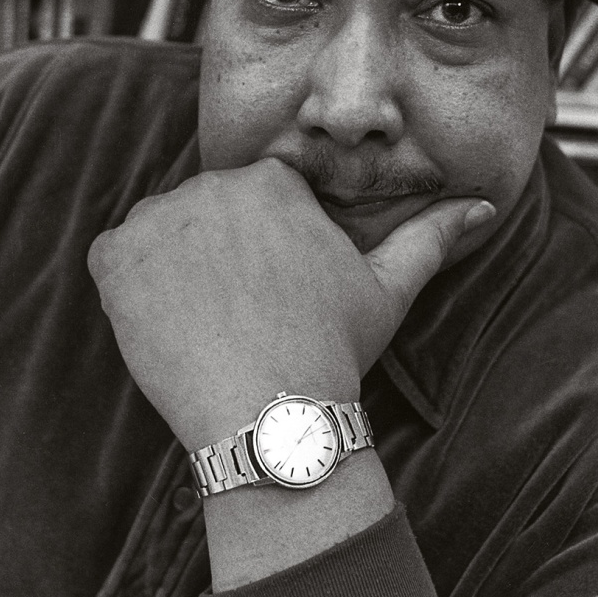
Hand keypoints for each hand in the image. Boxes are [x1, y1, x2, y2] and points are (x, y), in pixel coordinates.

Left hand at [87, 158, 493, 448]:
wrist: (269, 414)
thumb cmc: (332, 349)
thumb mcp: (388, 289)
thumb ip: (432, 236)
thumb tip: (483, 204)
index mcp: (272, 182)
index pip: (257, 202)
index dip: (263, 253)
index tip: (272, 296)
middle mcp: (210, 185)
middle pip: (206, 216)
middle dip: (219, 258)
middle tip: (242, 317)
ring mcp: (157, 220)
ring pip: (161, 236)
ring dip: (175, 270)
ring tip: (210, 324)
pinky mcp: (114, 258)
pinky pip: (115, 261)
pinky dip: (131, 290)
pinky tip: (169, 325)